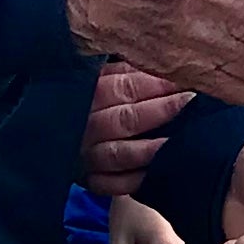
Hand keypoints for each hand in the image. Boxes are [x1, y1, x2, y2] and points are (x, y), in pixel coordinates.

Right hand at [79, 57, 186, 192]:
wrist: (54, 135)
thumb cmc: (93, 100)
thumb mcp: (102, 77)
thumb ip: (127, 69)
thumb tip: (165, 58)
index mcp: (86, 94)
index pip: (123, 87)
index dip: (155, 84)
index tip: (183, 80)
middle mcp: (84, 126)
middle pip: (125, 119)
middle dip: (161, 110)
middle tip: (189, 102)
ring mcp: (86, 155)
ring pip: (120, 154)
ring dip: (152, 149)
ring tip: (180, 140)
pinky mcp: (89, 180)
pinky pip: (113, 185)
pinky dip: (136, 181)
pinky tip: (159, 173)